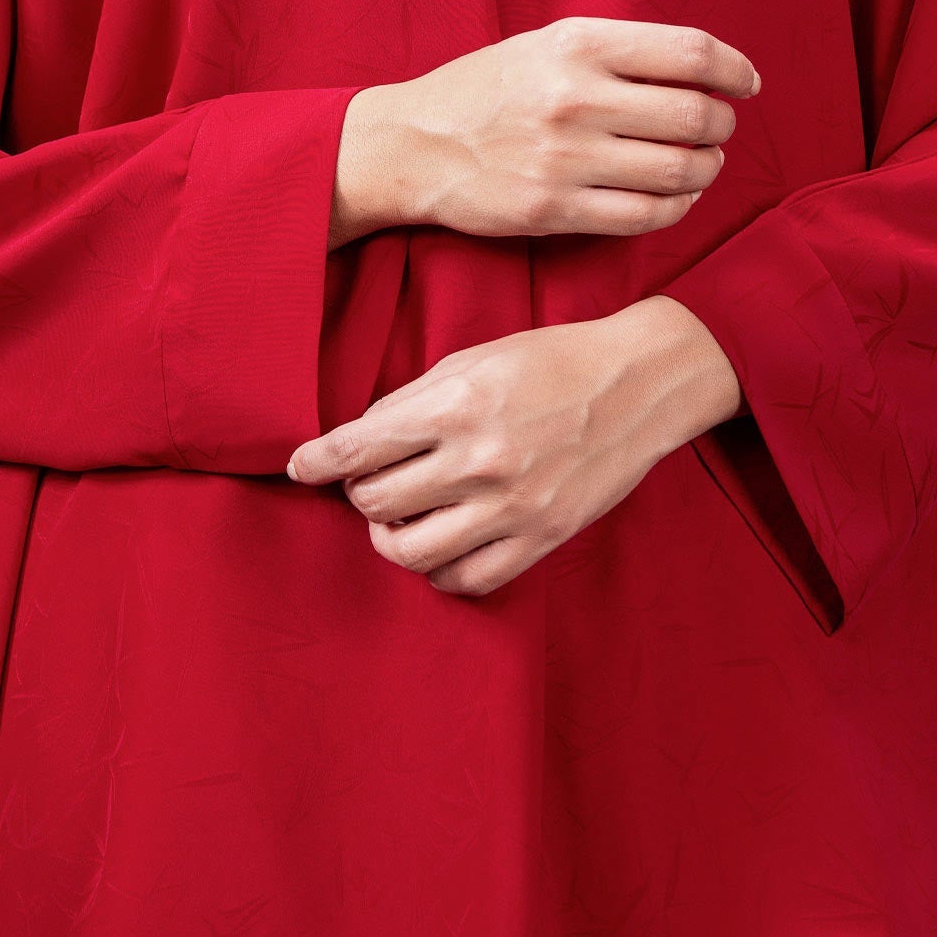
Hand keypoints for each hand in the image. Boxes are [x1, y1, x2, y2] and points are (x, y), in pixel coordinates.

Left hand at [284, 297, 742, 596]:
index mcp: (456, 403)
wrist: (637, 384)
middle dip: (360, 491)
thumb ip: (414, 399)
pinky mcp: (540, 538)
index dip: (319, 460)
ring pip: (411, 551)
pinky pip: (467, 579)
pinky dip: (439, 570)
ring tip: (397, 517)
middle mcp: (479, 459)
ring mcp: (511, 506)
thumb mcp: (475, 358)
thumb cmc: (552, 360)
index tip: (300, 467)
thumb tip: (361, 437)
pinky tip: (440, 545)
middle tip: (370, 480)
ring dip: (390, 536)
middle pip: (376, 500)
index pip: (360, 446)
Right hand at [329, 15, 758, 246]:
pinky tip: (675, 195)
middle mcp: (576, 97)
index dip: (733, 68)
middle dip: (723, 124)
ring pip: (679, 169)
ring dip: (707, 168)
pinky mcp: (556, 208)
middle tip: (720, 127)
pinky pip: (646, 215)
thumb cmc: (487, 89)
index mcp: (577, 44)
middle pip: (695, 114)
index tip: (746, 82)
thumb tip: (701, 67)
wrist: (414, 143)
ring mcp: (567, 157)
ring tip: (702, 162)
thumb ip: (617, 51)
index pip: (688, 51)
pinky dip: (677, 207)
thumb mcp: (545, 44)